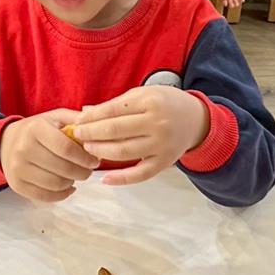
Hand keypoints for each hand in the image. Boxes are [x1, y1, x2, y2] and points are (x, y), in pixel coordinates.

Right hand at [0, 109, 99, 202]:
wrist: (6, 142)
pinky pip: (45, 196)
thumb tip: (98, 123)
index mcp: (35, 129)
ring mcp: (18, 168)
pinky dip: (62, 194)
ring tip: (76, 175)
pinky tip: (68, 186)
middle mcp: (23, 148)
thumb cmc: (38, 129)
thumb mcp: (55, 117)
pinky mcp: (16, 185)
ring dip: (72, 182)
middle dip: (83, 172)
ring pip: (56, 184)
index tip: (95, 160)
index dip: (85, 158)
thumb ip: (77, 119)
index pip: (66, 148)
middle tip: (88, 169)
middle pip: (63, 169)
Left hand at [73, 87, 209, 185]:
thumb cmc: (165, 103)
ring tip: (88, 149)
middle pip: (115, 131)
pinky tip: (104, 179)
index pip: (112, 110)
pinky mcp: (165, 162)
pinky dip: (121, 179)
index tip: (78, 121)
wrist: (196, 119)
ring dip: (101, 152)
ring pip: (124, 152)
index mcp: (149, 101)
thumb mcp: (143, 95)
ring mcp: (161, 145)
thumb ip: (115, 104)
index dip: (92, 117)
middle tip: (78, 135)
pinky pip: (140, 174)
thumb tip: (85, 112)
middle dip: (92, 134)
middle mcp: (156, 123)